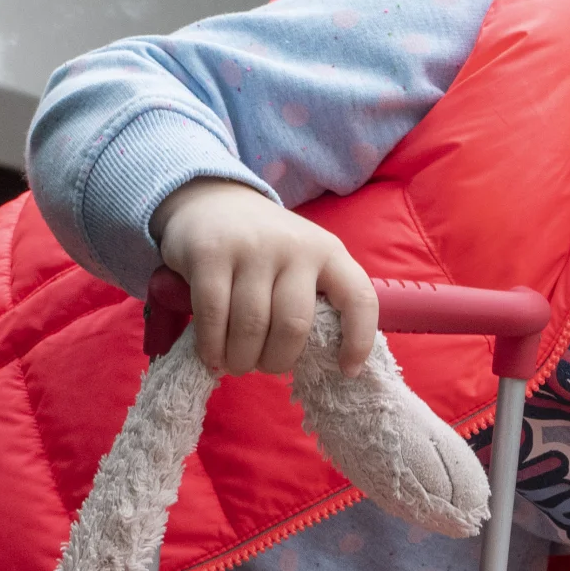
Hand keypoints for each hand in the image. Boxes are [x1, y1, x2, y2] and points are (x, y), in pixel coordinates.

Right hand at [151, 179, 378, 376]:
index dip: (359, 340)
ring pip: (251, 326)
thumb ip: (314, 298)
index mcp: (328, 252)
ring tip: (236, 364)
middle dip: (277, 361)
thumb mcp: (301, 260)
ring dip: (242, 359)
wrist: (211, 199)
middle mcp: (295, 246)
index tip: (347, 371)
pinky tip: (213, 355)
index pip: (359, 297)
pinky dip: (213, 346)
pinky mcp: (211, 254)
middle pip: (293, 326)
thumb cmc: (263, 247)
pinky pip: (214, 315)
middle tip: (264, 367)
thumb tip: (320, 361)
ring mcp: (252, 248)